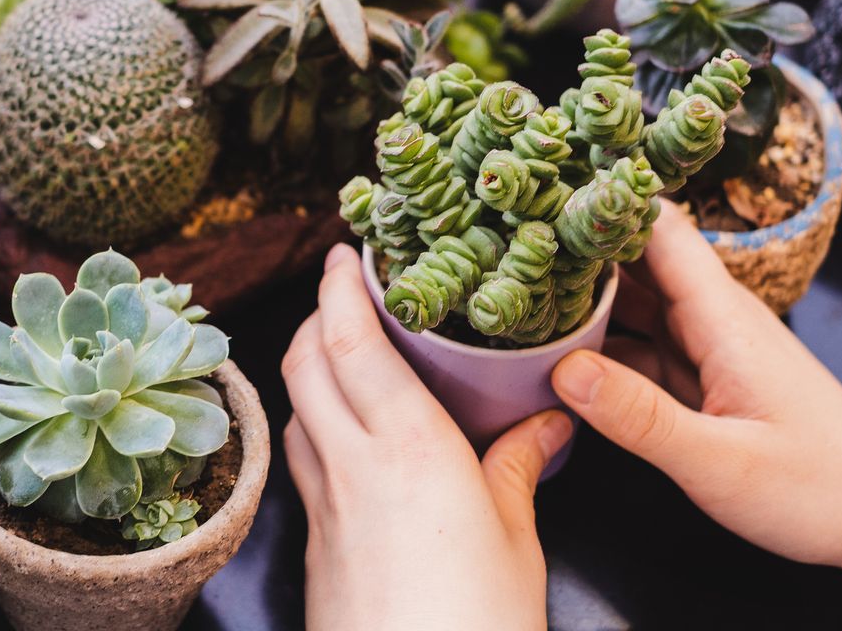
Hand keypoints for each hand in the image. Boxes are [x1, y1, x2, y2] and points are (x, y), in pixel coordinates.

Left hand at [282, 244, 571, 630]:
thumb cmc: (478, 625)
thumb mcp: (517, 539)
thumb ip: (518, 467)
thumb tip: (544, 420)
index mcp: (409, 448)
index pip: (353, 340)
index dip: (340, 286)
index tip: (345, 249)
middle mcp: (352, 464)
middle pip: (307, 360)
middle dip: (318, 313)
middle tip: (345, 289)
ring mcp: (322, 504)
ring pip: (296, 406)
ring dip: (309, 365)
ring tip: (344, 350)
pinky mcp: (312, 541)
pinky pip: (301, 457)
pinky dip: (312, 421)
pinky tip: (344, 431)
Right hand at [552, 205, 841, 625]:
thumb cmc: (819, 489)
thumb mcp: (719, 463)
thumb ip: (639, 416)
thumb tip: (563, 368)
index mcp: (723, 319)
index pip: (660, 229)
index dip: (603, 205)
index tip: (540, 199)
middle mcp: (714, 320)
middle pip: (635, 260)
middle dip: (574, 250)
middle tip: (500, 245)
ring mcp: (709, 347)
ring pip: (634, 303)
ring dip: (582, 298)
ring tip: (512, 290)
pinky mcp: (705, 378)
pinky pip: (641, 345)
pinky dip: (600, 345)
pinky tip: (557, 355)